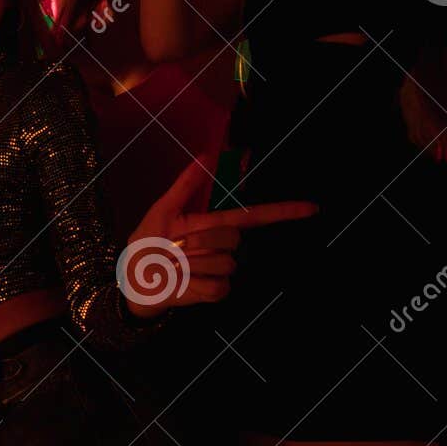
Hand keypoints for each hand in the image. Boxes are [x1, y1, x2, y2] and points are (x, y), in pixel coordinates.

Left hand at [120, 154, 316, 317]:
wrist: (135, 276)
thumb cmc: (149, 241)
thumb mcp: (164, 209)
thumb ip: (186, 184)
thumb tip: (208, 153)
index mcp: (214, 224)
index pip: (254, 216)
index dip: (284, 211)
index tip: (312, 207)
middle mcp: (224, 246)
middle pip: (233, 238)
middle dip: (202, 240)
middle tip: (176, 246)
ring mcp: (223, 269)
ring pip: (224, 263)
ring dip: (192, 264)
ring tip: (174, 265)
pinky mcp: (217, 291)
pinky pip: (218, 287)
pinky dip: (194, 285)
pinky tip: (182, 282)